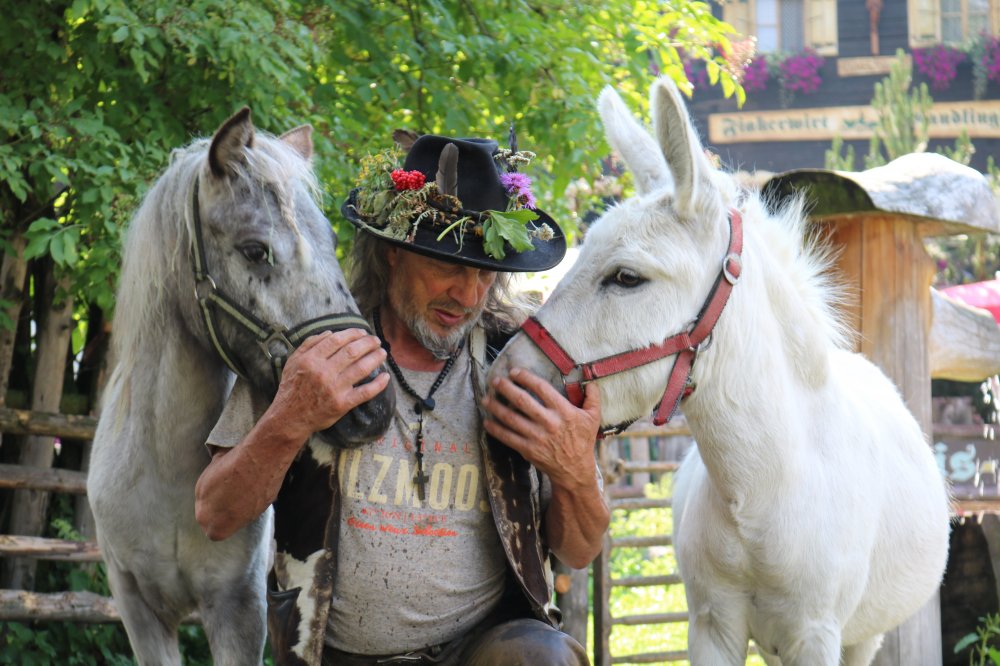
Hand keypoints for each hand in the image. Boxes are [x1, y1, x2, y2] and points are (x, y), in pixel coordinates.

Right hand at [270, 329, 388, 440]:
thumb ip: (309, 344)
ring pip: (361, 368)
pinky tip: (386, 376)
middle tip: (376, 340)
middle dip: (368, 343)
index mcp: (311, 360)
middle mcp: (323, 373)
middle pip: (352, 352)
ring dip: (375, 358)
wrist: (290, 418)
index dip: (353, 334)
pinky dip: (378, 384)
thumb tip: (330, 332)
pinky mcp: (342, 404)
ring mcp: (334, 389)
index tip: (362, 332)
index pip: (337, 340)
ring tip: (382, 353)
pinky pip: (365, 393)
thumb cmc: (292, 388)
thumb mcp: (293, 362)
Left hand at [481, 367, 600, 491]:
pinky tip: (487, 422)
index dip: (526, 378)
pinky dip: (495, 429)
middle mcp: (549, 422)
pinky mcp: (528, 450)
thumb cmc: (583, 441)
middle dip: (506, 388)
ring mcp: (537, 437)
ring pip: (511, 418)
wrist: (575, 470)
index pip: (541, 388)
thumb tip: (590, 380)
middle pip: (522, 400)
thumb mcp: (593, 418)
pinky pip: (508, 437)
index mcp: (563, 411)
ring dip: (495, 407)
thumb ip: (592, 397)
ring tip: (486, 398)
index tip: (514, 372)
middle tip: (495, 380)